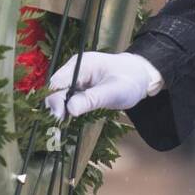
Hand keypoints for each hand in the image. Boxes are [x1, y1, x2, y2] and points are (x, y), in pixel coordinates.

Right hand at [44, 51, 162, 118]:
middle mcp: (74, 69)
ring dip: (59, 111)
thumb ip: (91, 99)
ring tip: (61, 129)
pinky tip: (67, 122)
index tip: (58, 119)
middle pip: (55, 89)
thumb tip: (70, 110)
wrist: (140, 76)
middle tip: (59, 129)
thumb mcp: (113, 91)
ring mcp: (76, 78)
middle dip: (55, 108)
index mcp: (81, 65)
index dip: (54, 101)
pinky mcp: (79, 87)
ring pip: (59, 95)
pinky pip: (67, 99)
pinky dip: (66, 110)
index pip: (58, 82)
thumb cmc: (130, 80)